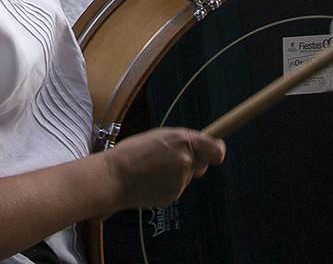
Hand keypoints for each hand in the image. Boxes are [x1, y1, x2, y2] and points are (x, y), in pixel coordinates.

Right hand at [106, 128, 225, 210]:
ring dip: (176, 175)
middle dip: (192, 163)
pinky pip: (176, 189)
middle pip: (202, 164)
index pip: (216, 149)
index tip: (216, 153)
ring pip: (187, 177)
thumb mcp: (159, 137)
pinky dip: (167, 186)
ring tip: (153, 171)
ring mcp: (180, 180)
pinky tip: (151, 182)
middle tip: (171, 161)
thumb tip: (199, 147)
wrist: (115, 176)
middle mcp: (185, 160)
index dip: (217, 151)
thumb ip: (181, 142)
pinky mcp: (173, 195)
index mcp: (182, 140)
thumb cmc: (132, 153)